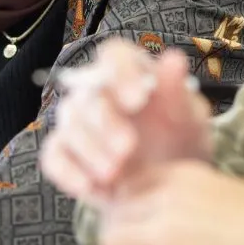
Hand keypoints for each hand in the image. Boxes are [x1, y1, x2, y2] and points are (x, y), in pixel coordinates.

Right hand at [39, 40, 211, 204]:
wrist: (167, 189)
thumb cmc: (179, 144)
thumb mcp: (189, 121)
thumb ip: (178, 92)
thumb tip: (175, 59)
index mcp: (129, 73)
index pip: (114, 55)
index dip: (122, 73)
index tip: (138, 99)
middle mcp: (97, 91)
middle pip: (88, 93)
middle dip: (106, 121)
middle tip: (128, 147)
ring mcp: (78, 122)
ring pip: (70, 124)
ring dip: (90, 148)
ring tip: (115, 173)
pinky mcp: (64, 153)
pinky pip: (54, 156)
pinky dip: (68, 172)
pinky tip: (90, 187)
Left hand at [99, 161, 243, 244]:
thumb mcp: (223, 187)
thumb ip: (187, 190)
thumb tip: (159, 204)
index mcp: (182, 177)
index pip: (131, 183)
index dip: (125, 200)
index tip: (127, 212)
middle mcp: (166, 204)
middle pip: (116, 214)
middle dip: (117, 227)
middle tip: (124, 241)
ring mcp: (164, 239)